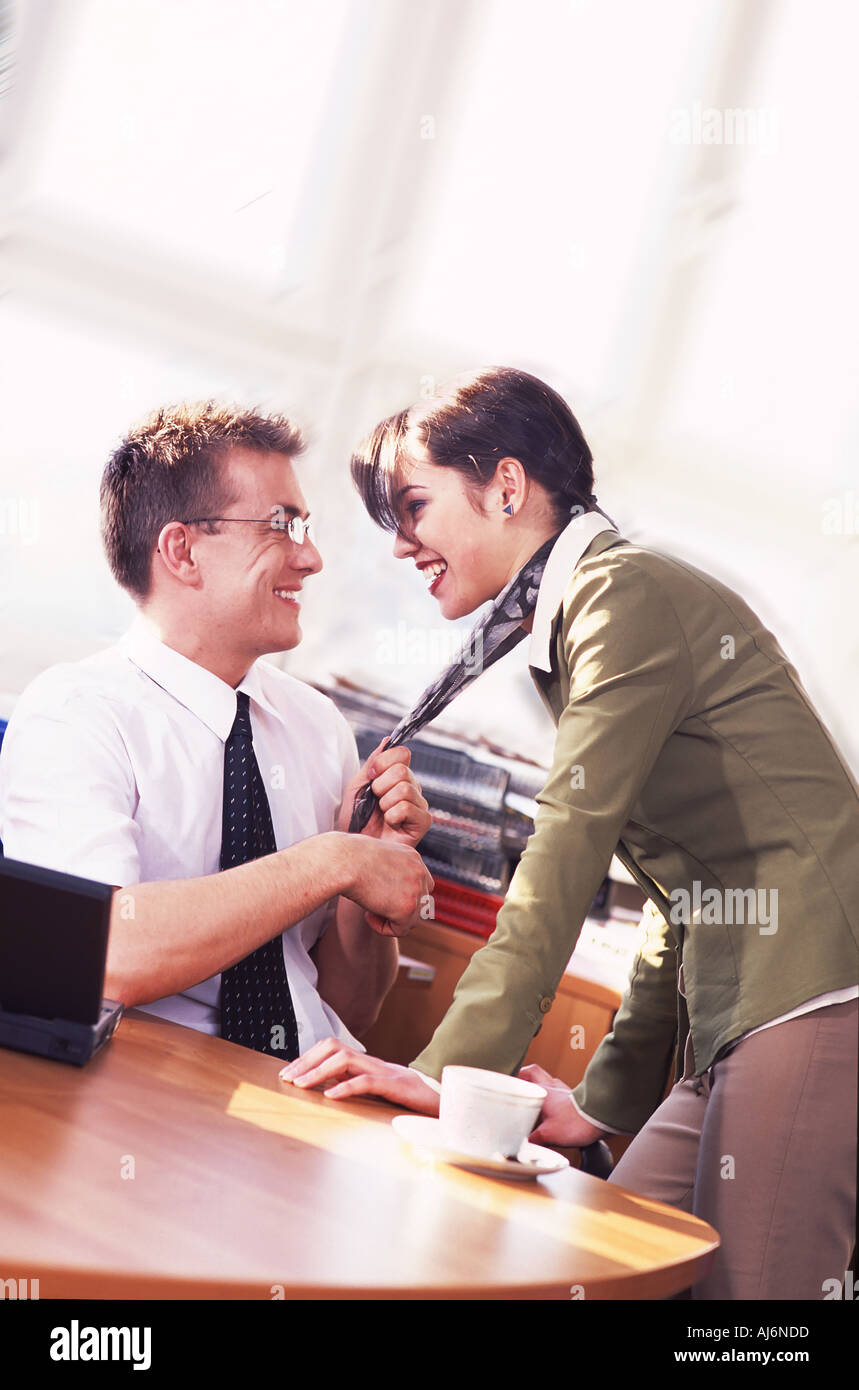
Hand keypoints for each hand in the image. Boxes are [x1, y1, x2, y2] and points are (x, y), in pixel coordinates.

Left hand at [280, 1037, 440, 1112]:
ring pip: (346, 1059)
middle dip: (307, 1060)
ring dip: (319, 1071)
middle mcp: (373, 1062)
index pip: (332, 1048)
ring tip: (301, 1084)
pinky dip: (347, 1086)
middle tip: (288, 1077)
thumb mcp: (380, 1092)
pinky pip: (368, 1081)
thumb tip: (327, 1089)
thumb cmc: (412, 1100)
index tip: (288, 1073)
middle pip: (334, 1047)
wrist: (447, 1103)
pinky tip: (331, 1095)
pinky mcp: (397, 1086)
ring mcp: (386, 1071)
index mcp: (367, 1063)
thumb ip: (357, 1085)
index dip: (308, 1057)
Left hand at [338, 740, 431, 848]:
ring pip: (405, 789)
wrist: (353, 850)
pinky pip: (407, 807)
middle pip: (402, 771)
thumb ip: (373, 764)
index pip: (402, 753)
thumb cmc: (355, 821)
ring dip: (385, 803)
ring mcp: (419, 806)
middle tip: (375, 802)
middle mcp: (413, 789)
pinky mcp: (422, 823)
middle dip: (380, 787)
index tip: (371, 778)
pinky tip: (390, 825)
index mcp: (399, 778)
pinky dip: (392, 816)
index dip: (382, 763)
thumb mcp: (358, 786)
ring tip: (381, 816)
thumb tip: (387, 740)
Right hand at [339, 834, 433, 936]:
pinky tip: (367, 915)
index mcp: (413, 857)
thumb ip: (388, 871)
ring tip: (370, 911)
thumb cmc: (347, 858)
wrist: (341, 862)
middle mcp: (420, 872)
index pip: (422, 884)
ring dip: (392, 920)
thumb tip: (389, 890)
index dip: (403, 896)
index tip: (381, 895)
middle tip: (375, 906)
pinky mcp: (407, 908)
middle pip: (422, 904)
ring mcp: (416, 890)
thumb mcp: (374, 858)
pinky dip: (383, 928)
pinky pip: (400, 930)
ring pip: (412, 920)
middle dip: (400, 910)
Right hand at [518, 1063, 609, 1147]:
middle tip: (515, 1082)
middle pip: (532, 1071)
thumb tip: (522, 1145)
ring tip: (531, 1094)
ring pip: (546, 1079)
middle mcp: (551, 1086)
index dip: (510, 1079)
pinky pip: (557, 1090)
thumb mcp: (548, 1135)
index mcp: (541, 1090)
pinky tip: (550, 1106)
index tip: (500, 1085)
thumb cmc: (577, 1122)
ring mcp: (563, 1090)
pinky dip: (551, 1094)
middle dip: (522, 1074)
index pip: (520, 1077)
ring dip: (537, 1083)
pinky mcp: (573, 1097)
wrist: (601, 1118)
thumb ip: (533, 1140)